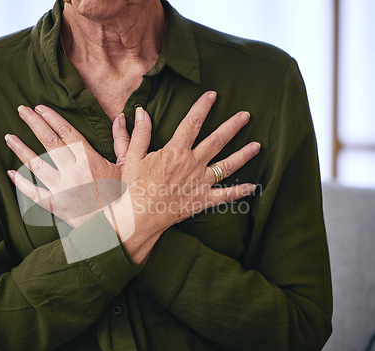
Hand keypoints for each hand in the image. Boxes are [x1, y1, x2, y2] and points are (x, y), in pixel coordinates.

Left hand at [6, 105, 129, 227]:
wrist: (119, 229)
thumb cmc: (125, 197)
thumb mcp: (129, 166)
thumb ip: (126, 140)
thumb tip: (124, 116)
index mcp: (90, 160)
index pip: (66, 132)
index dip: (52, 117)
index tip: (39, 107)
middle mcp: (73, 172)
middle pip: (49, 142)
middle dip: (33, 123)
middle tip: (20, 109)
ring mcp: (62, 190)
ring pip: (36, 164)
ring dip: (21, 149)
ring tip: (8, 137)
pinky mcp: (56, 207)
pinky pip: (34, 193)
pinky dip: (21, 183)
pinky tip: (11, 173)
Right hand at [107, 91, 259, 262]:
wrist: (139, 215)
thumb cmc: (134, 187)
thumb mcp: (132, 156)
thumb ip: (141, 133)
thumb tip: (142, 111)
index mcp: (176, 151)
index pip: (193, 122)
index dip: (203, 106)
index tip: (213, 95)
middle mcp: (193, 164)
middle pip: (217, 140)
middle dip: (233, 126)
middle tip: (246, 115)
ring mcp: (200, 182)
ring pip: (227, 165)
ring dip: (243, 154)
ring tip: (257, 145)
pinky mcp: (203, 200)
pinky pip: (225, 195)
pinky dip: (239, 191)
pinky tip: (252, 186)